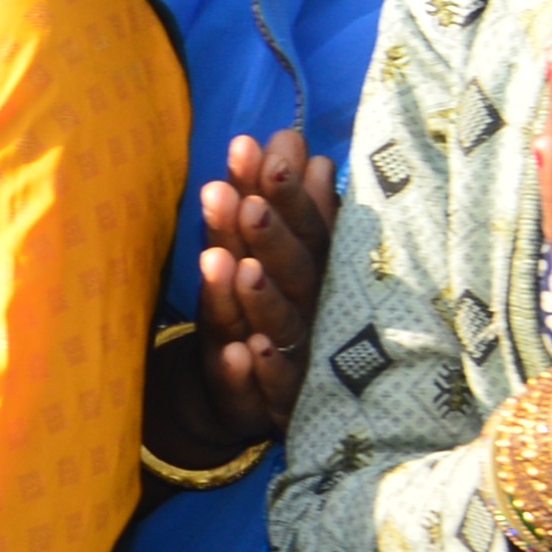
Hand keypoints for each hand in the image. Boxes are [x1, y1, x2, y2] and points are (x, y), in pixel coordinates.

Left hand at [150, 127, 336, 461]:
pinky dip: (253, 372)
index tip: (255, 148)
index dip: (284, 191)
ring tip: (238, 266)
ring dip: (261, 298)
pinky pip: (267, 391)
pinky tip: (241, 351)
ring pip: (281, 327)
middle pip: (296, 273)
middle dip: (273, 237)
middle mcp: (310, 312)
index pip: (305, 227)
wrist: (247, 396)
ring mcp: (294, 359)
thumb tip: (297, 144)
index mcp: (314, 271)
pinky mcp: (272, 406)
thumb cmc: (268, 306)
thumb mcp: (270, 252)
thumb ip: (284, 204)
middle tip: (249, 202)